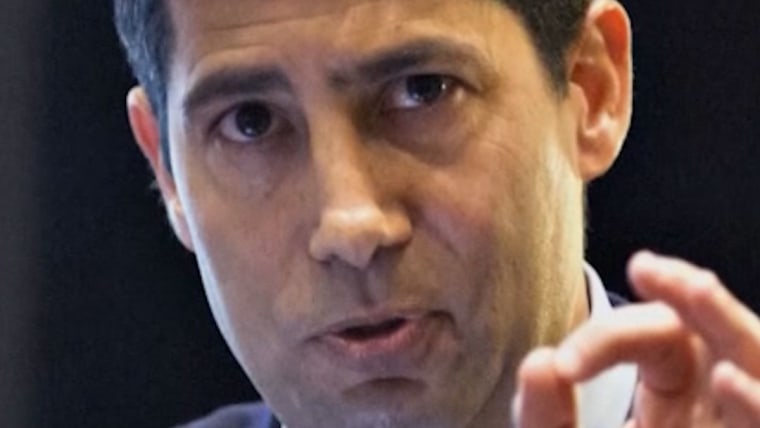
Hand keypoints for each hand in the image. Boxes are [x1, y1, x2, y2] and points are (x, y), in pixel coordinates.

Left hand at [513, 251, 759, 427]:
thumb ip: (548, 418)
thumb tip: (539, 361)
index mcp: (673, 403)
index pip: (657, 341)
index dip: (611, 336)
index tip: (565, 365)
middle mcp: (712, 414)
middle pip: (720, 341)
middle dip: (691, 297)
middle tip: (649, 269)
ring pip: (757, 369)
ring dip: (731, 327)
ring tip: (694, 289)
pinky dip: (758, 406)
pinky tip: (729, 381)